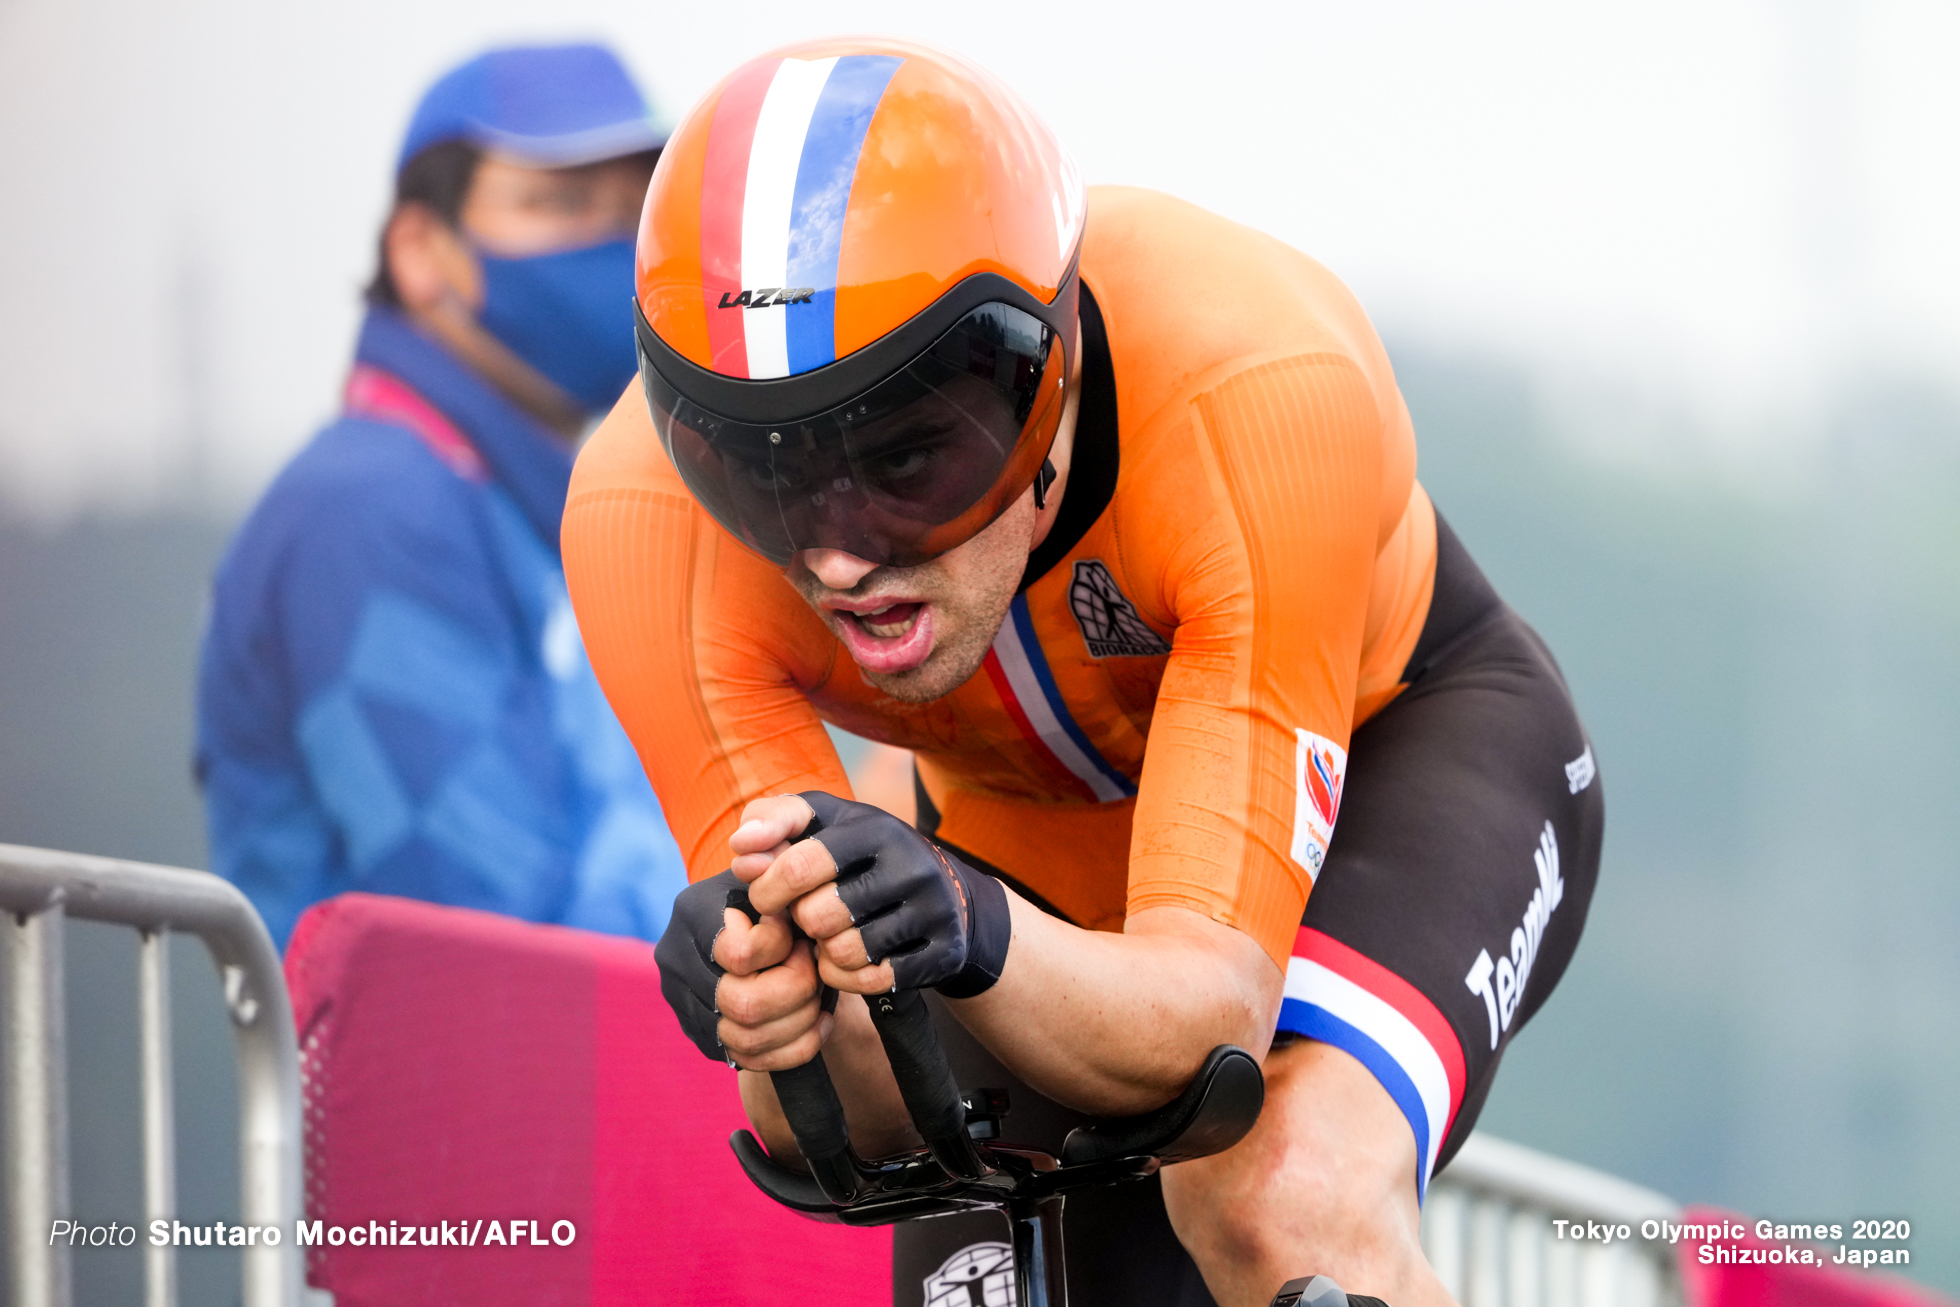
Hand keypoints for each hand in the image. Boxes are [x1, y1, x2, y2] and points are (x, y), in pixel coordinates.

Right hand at [652, 869, 832, 1067]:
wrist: (767, 930)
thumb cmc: (783, 897)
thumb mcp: (784, 872)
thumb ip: (776, 858)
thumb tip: (755, 857)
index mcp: (693, 911)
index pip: (740, 953)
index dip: (783, 950)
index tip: (802, 935)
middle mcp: (676, 959)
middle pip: (743, 1004)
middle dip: (796, 993)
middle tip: (817, 974)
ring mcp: (682, 1002)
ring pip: (747, 1041)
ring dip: (799, 1023)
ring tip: (820, 999)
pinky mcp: (700, 1035)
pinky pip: (748, 1061)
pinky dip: (793, 1048)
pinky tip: (816, 1023)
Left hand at [732, 791, 1010, 996]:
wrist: (948, 894)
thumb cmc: (862, 856)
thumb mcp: (823, 824)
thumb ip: (775, 824)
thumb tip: (740, 847)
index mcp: (878, 828)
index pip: (800, 865)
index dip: (768, 889)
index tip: (764, 898)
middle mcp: (913, 866)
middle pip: (819, 916)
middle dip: (801, 922)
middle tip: (808, 916)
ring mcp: (935, 910)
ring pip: (844, 952)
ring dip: (823, 952)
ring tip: (829, 937)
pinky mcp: (945, 952)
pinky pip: (871, 980)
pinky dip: (848, 976)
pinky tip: (849, 961)